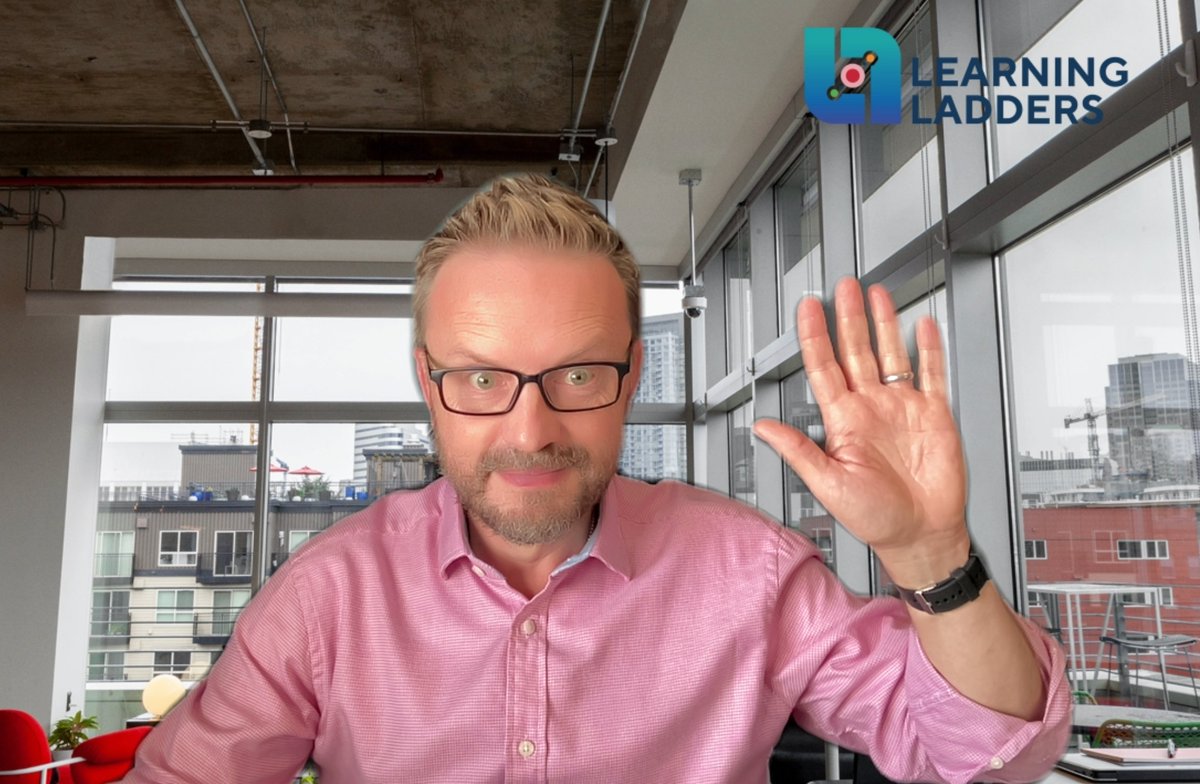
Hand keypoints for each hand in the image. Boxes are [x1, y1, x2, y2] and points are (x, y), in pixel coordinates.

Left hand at [754, 278, 968, 583]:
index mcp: (843, 422)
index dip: (815, 337)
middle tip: (843, 286)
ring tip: (876, 294)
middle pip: (856, 351)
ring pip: (890, 355)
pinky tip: (921, 326)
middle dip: (849, 318)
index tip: (807, 309)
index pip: (824, 368)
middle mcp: (870, 408)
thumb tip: (761, 427)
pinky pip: (931, 374)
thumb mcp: (827, 484)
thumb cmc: (875, 517)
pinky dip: (928, 349)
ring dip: (883, 324)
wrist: (921, 534)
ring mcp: (902, 408)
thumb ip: (797, 450)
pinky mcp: (934, 415)